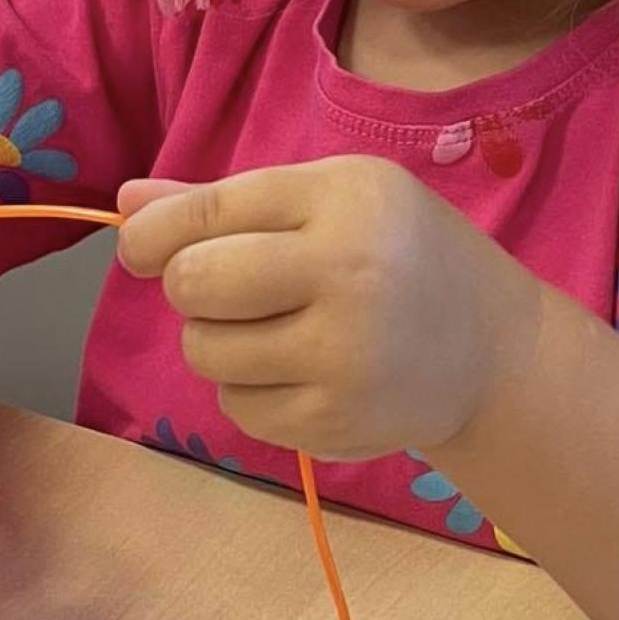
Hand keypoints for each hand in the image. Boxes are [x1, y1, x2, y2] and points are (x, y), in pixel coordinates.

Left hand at [116, 157, 530, 461]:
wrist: (492, 351)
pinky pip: (237, 407)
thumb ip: (228, 203)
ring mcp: (343, 354)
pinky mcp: (336, 421)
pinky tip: (300, 374)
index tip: (142, 248)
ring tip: (274, 331)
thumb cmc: (399, 256)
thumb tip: (126, 206)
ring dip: (219, 343)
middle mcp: (347, 271)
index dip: (154, 234)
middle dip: (191, 288)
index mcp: (343, 198)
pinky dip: (251, 392)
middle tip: (228, 291)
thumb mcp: (332, 202)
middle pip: (194, 283)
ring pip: (206, 351)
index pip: (209, 213)